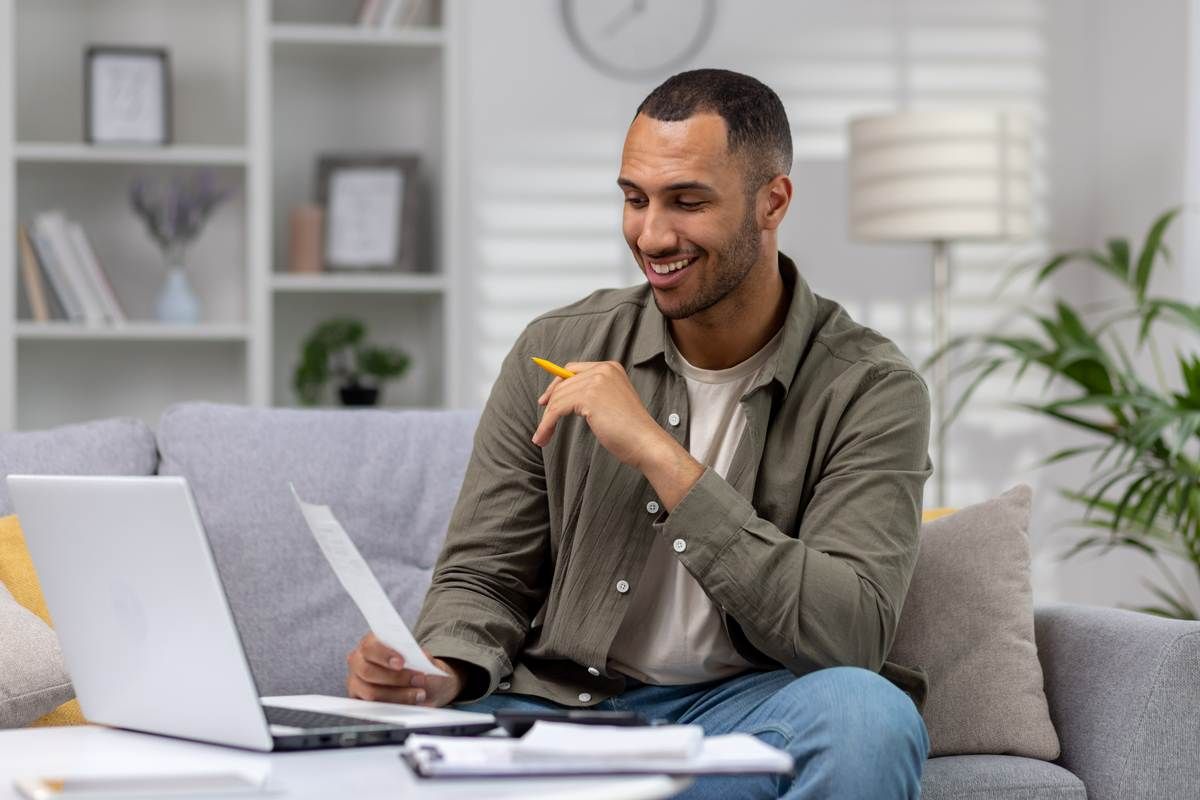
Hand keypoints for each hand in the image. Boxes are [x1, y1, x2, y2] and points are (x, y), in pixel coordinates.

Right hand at [346, 633, 462, 706]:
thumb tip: (422, 659)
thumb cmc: (418, 666)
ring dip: (398, 695)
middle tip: (419, 679)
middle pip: (367, 671)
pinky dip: (393, 706)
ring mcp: (356, 682)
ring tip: (420, 694)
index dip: (384, 655)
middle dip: (396, 678)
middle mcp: (358, 660)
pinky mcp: (360, 701)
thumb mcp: (424, 658)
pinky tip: (409, 704)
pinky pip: (372, 708)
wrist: (424, 684)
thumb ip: (421, 657)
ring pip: (371, 692)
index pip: (369, 647)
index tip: (401, 663)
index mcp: (371, 643)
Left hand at [532, 361, 671, 468]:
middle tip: (543, 426)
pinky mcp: (589, 396)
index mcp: (610, 367)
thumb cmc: (631, 430)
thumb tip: (563, 398)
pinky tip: (544, 436)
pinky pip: (557, 409)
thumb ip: (593, 394)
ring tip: (542, 438)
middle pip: (563, 383)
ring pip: (558, 398)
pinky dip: (547, 424)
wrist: (646, 442)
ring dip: (546, 420)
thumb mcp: (612, 403)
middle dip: (549, 405)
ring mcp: (596, 381)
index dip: (556, 385)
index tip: (545, 401)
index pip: (572, 370)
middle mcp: (603, 369)